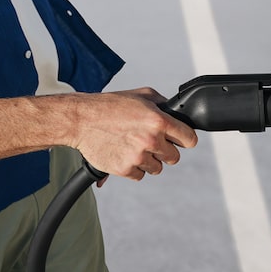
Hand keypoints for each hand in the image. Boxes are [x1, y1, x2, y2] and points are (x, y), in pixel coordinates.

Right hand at [70, 88, 197, 180]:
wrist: (80, 120)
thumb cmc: (109, 106)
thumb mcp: (142, 95)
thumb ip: (163, 105)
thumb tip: (177, 112)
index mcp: (158, 121)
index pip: (189, 139)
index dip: (184, 139)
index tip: (180, 140)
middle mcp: (151, 140)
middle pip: (175, 157)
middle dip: (166, 151)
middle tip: (151, 143)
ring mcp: (137, 156)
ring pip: (157, 168)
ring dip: (150, 161)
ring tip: (135, 147)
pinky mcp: (124, 169)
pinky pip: (140, 175)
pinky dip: (134, 168)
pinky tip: (124, 154)